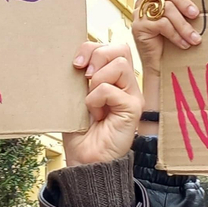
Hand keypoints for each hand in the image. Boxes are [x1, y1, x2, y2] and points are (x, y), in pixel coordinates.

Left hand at [62, 42, 141, 165]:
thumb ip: (80, 76)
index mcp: (114, 79)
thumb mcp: (76, 97)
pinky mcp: (133, 109)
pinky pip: (111, 90)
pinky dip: (95, 99)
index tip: (75, 64)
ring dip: (97, 80)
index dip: (91, 49)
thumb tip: (75, 57)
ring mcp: (132, 96)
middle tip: (84, 77)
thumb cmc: (80, 130)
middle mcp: (126, 84)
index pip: (111, 47)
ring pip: (120, 65)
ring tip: (90, 101)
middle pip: (121, 48)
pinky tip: (95, 114)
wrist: (85, 159)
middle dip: (97, 56)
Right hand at [132, 0, 200, 80]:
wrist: (164, 68)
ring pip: (164, 8)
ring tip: (195, 38)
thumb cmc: (178, 41)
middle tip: (195, 13)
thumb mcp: (185, 20)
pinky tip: (184, 44)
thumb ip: (189, 7)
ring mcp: (139, 12)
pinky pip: (161, 24)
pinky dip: (176, 34)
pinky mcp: (139, 27)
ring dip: (183, 25)